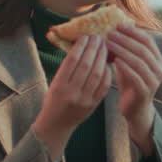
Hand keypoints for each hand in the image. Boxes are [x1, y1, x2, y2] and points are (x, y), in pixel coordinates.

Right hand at [31, 35, 110, 160]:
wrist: (56, 124)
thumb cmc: (54, 99)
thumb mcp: (55, 82)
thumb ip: (68, 68)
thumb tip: (82, 46)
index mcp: (59, 85)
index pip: (72, 61)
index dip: (81, 47)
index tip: (86, 36)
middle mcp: (72, 93)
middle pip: (86, 66)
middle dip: (93, 49)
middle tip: (98, 37)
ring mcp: (84, 100)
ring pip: (96, 75)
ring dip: (102, 58)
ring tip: (104, 47)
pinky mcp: (93, 105)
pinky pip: (103, 86)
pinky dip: (106, 73)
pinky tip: (107, 63)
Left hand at [106, 25, 161, 154]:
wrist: (135, 109)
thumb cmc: (131, 84)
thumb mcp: (130, 64)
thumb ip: (127, 50)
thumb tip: (116, 29)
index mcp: (158, 60)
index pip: (148, 41)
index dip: (133, 32)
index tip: (118, 26)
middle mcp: (159, 70)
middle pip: (142, 49)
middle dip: (126, 40)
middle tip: (110, 33)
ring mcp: (154, 81)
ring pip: (139, 61)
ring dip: (122, 50)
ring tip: (108, 44)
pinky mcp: (145, 91)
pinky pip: (135, 75)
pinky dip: (124, 66)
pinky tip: (114, 60)